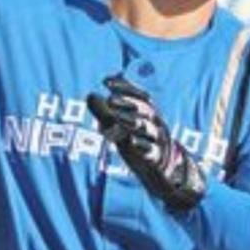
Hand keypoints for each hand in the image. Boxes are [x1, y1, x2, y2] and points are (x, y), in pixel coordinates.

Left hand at [87, 75, 206, 211]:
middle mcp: (154, 122)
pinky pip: (151, 150)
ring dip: (131, 121)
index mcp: (148, 111)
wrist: (160, 167)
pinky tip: (131, 142)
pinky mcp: (156, 157)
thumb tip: (89, 96)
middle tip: (109, 100)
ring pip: (146, 128)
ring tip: (116, 117)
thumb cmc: (138, 140)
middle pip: (143, 109)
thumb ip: (105, 113)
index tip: (105, 82)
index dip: (123, 86)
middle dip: (126, 103)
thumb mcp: (121, 126)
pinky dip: (142, 146)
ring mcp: (157, 139)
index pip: (138, 94)